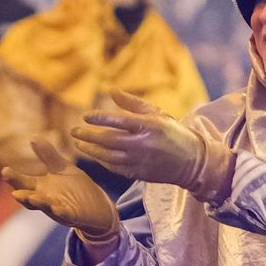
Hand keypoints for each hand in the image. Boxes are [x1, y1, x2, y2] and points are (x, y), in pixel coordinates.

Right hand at [2, 139, 120, 242]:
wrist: (98, 207)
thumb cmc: (76, 188)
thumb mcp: (62, 169)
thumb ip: (48, 156)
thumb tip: (32, 137)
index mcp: (42, 187)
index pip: (24, 183)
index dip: (14, 178)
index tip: (4, 170)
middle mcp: (46, 199)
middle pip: (30, 197)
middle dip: (22, 194)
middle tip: (14, 191)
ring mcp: (58, 209)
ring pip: (45, 206)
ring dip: (38, 203)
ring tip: (31, 197)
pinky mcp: (73, 216)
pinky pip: (65, 215)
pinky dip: (60, 212)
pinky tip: (57, 208)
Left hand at [71, 91, 231, 198]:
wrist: (192, 161)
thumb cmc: (172, 133)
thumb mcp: (157, 114)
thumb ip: (133, 103)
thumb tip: (112, 91)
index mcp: (148, 126)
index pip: (119, 121)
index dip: (100, 118)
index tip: (85, 116)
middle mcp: (143, 144)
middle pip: (108, 140)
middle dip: (88, 136)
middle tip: (74, 131)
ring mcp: (140, 161)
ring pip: (107, 156)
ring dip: (90, 150)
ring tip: (78, 143)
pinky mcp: (138, 173)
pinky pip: (114, 167)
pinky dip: (101, 160)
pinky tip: (93, 154)